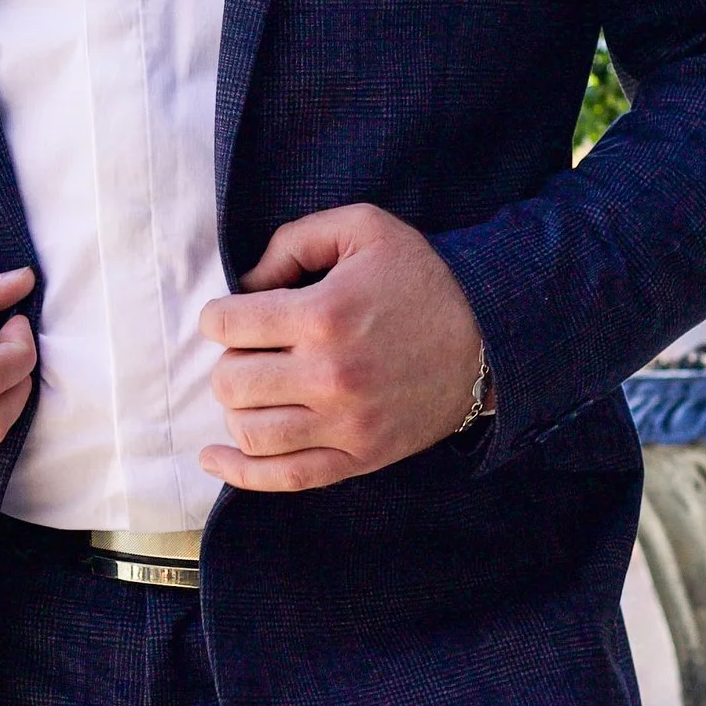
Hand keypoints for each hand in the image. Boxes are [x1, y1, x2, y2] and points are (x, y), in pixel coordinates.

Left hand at [199, 203, 483, 493]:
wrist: (490, 337)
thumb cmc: (421, 278)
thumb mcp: (363, 228)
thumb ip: (294, 240)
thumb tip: (247, 283)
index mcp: (322, 315)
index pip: (225, 324)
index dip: (221, 315)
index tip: (239, 314)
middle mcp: (329, 376)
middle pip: (230, 381)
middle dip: (231, 360)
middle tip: (256, 351)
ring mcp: (344, 424)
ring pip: (249, 430)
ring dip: (240, 407)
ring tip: (260, 389)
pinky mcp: (358, 456)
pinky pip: (284, 477)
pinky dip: (240, 472)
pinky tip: (215, 457)